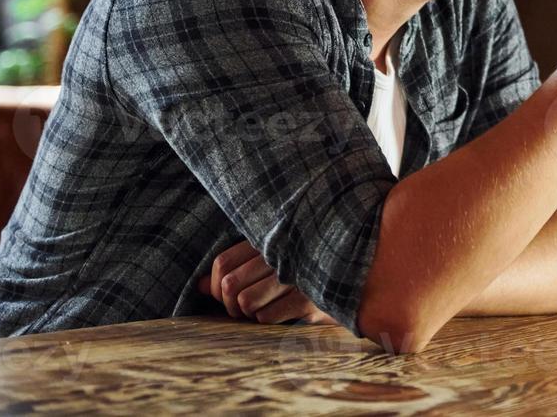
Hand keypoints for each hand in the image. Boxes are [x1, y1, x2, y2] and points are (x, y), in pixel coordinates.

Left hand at [196, 241, 336, 324]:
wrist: (357, 274)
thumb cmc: (305, 268)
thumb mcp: (271, 262)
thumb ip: (235, 271)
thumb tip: (199, 287)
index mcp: (268, 239)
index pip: (222, 263)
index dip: (215, 284)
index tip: (225, 293)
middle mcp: (280, 253)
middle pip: (229, 285)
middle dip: (230, 305)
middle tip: (243, 308)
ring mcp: (295, 274)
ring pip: (245, 302)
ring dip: (250, 313)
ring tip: (265, 307)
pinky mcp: (308, 297)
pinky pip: (267, 316)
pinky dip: (268, 319)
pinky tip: (283, 311)